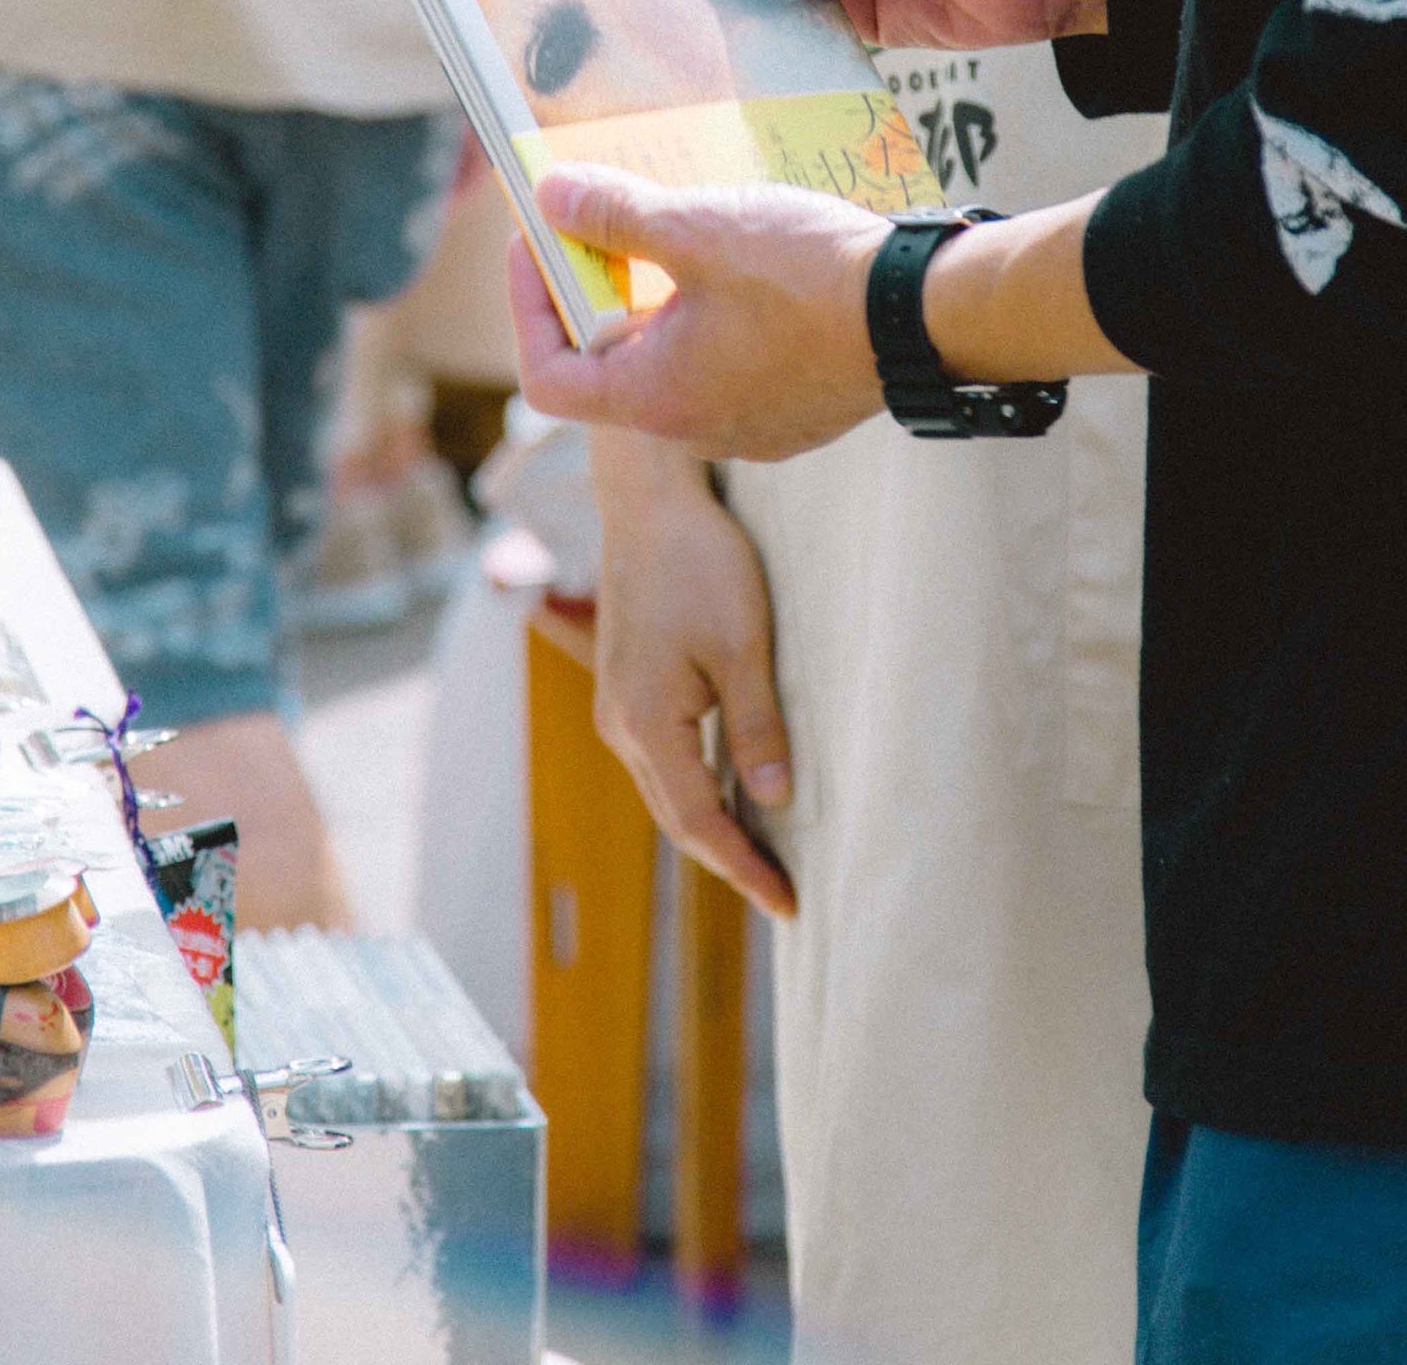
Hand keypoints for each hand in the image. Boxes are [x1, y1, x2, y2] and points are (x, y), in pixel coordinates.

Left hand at [511, 169, 884, 460]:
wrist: (930, 316)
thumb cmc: (812, 280)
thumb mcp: (699, 230)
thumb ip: (616, 215)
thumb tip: (551, 197)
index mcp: (655, 398)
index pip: (548, 379)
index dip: (528, 309)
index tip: (542, 245)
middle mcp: (696, 428)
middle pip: (610, 364)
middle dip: (600, 288)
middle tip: (612, 220)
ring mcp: (750, 426)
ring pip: (674, 363)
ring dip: (661, 300)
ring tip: (682, 231)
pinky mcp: (795, 411)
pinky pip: (729, 366)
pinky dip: (715, 318)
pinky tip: (745, 266)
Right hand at [589, 431, 795, 915]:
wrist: (648, 502)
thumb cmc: (700, 564)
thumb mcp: (744, 646)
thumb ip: (757, 728)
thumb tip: (772, 801)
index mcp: (647, 724)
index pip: (699, 822)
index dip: (745, 867)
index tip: (789, 905)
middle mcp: (620, 725)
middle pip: (677, 816)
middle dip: (729, 859)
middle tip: (784, 895)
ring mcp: (617, 707)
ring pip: (667, 789)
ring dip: (712, 825)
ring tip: (764, 856)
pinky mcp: (626, 686)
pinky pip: (663, 758)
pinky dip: (697, 787)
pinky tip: (732, 794)